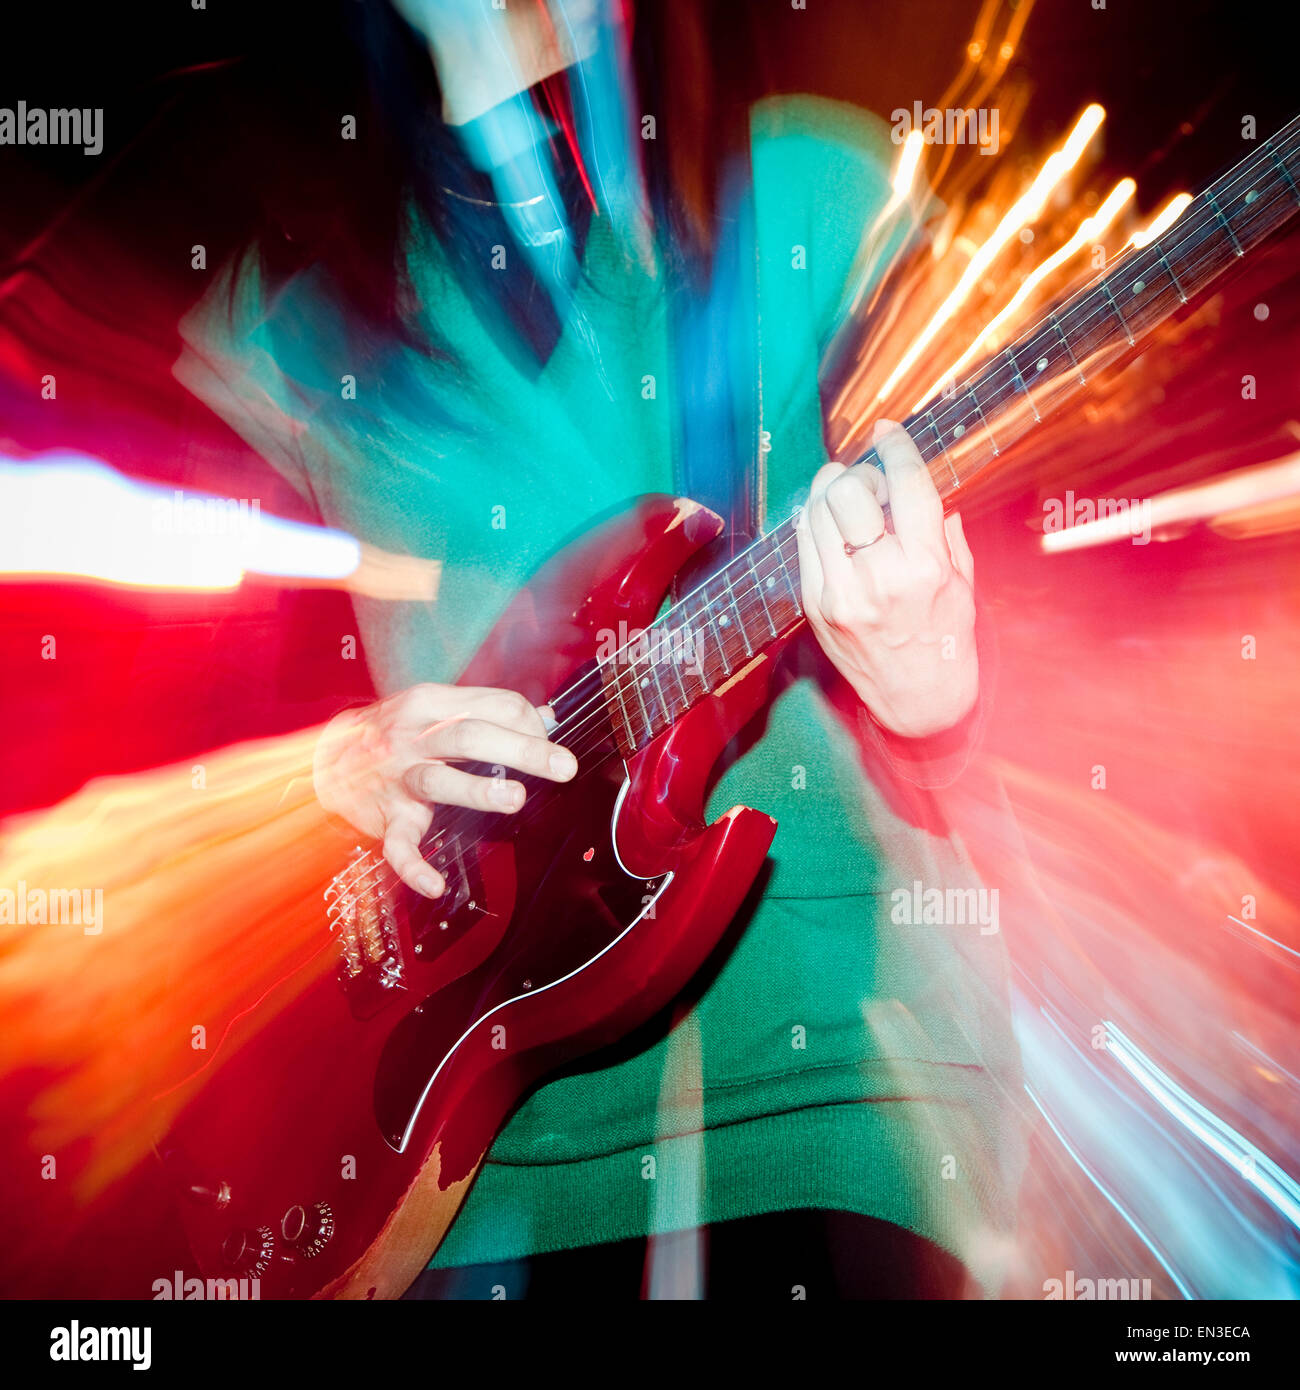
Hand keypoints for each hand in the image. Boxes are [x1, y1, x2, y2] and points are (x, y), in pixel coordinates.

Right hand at [313, 683, 577, 897]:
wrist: (326, 757)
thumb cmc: (395, 731)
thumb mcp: (434, 707)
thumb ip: (487, 712)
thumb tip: (545, 721)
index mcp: (432, 704)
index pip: (491, 705)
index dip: (529, 724)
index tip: (553, 743)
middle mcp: (413, 738)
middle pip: (471, 736)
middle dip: (522, 750)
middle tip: (564, 766)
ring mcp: (398, 779)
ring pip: (439, 781)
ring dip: (478, 790)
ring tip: (515, 798)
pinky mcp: (386, 818)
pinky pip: (399, 845)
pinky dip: (414, 867)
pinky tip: (435, 885)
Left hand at [797, 419, 977, 738]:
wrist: (916, 702)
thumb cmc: (946, 640)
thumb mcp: (962, 583)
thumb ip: (943, 531)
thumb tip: (921, 485)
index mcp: (924, 567)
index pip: (906, 484)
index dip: (895, 445)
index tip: (887, 429)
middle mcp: (877, 577)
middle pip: (848, 491)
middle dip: (858, 473)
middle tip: (870, 481)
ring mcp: (839, 593)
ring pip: (816, 512)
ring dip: (830, 492)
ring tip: (849, 498)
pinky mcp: (814, 606)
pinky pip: (804, 543)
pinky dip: (816, 522)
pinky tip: (834, 525)